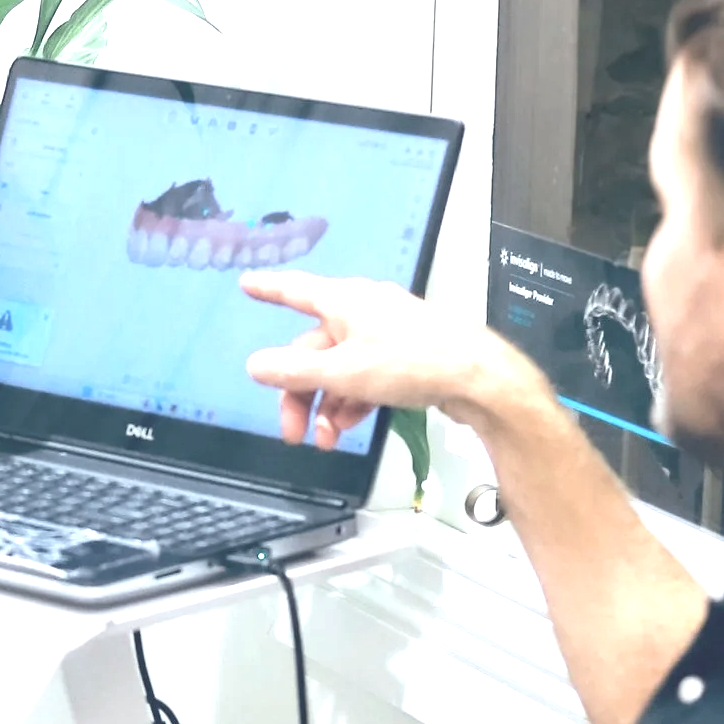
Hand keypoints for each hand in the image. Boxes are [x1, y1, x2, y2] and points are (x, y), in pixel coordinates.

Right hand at [241, 271, 528, 450]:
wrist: (476, 378)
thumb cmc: (412, 362)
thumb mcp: (343, 373)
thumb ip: (294, 372)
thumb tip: (255, 365)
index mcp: (344, 302)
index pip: (295, 291)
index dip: (268, 289)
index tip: (247, 284)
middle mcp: (363, 311)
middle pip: (314, 349)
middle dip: (300, 393)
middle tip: (293, 431)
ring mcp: (387, 333)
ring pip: (341, 368)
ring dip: (327, 406)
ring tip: (327, 439)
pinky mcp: (406, 355)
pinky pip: (365, 376)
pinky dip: (352, 401)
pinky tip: (350, 426)